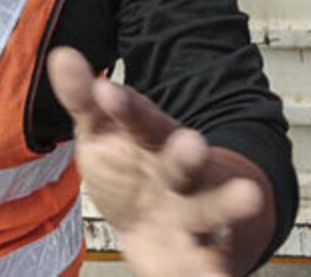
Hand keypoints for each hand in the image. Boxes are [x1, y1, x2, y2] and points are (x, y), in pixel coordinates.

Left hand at [47, 47, 264, 276]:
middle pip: (187, 164)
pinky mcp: (198, 255)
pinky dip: (213, 272)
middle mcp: (181, 177)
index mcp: (155, 142)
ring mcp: (194, 216)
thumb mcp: (103, 133)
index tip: (108, 92)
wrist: (159, 223)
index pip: (141, 122)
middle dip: (189, 156)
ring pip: (212, 210)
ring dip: (229, 205)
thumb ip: (84, 99)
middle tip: (192, 144)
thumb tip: (62, 56)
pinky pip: (209, 266)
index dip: (126, 109)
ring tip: (247, 199)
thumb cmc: (131, 171)